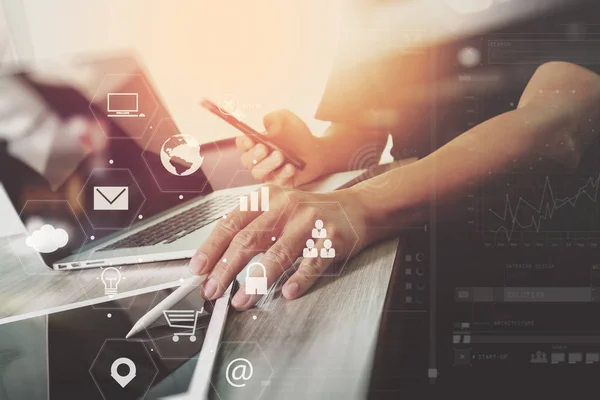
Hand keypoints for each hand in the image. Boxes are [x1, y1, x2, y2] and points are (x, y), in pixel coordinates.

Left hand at [189, 185, 370, 309]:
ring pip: (278, 253)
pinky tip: (287, 292)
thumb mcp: (276, 209)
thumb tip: (217, 261)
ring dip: (256, 280)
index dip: (212, 248)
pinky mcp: (331, 239)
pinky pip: (312, 262)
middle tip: (214, 290)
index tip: (199, 269)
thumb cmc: (308, 213)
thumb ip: (250, 228)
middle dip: (227, 269)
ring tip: (242, 300)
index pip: (231, 223)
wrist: (354, 208)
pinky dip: (299, 279)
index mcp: (267, 198)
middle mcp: (286, 206)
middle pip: (249, 239)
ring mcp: (310, 222)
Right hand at [236, 110, 326, 186]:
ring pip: (259, 174)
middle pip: (246, 162)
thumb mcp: (286, 120)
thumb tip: (265, 122)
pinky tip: (291, 167)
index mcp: (256, 143)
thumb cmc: (297, 135)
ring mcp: (268, 173)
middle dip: (253, 155)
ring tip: (280, 156)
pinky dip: (283, 174)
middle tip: (264, 148)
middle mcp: (258, 160)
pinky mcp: (279, 183)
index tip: (250, 140)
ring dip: (267, 164)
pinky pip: (276, 182)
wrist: (316, 150)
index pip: (242, 144)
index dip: (243, 143)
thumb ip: (273, 118)